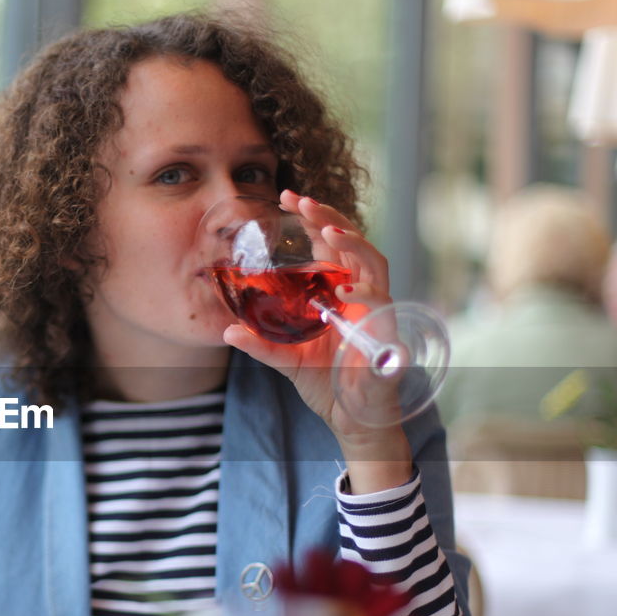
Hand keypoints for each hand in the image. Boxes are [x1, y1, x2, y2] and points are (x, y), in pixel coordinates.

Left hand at [222, 191, 410, 489]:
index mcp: (337, 291)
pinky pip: (383, 305)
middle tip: (301, 201)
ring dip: (353, 244)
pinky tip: (343, 291)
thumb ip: (261, 344)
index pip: (329, 245)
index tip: (286, 196)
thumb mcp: (286, 360)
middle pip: (353, 242)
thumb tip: (227, 332)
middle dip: (330, 217)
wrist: (351, 418)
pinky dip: (365, 294)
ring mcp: (377, 310)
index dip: (313, 219)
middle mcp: (360, 293)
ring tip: (328, 232)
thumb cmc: (326, 384)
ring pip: (374, 262)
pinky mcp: (388, 332)